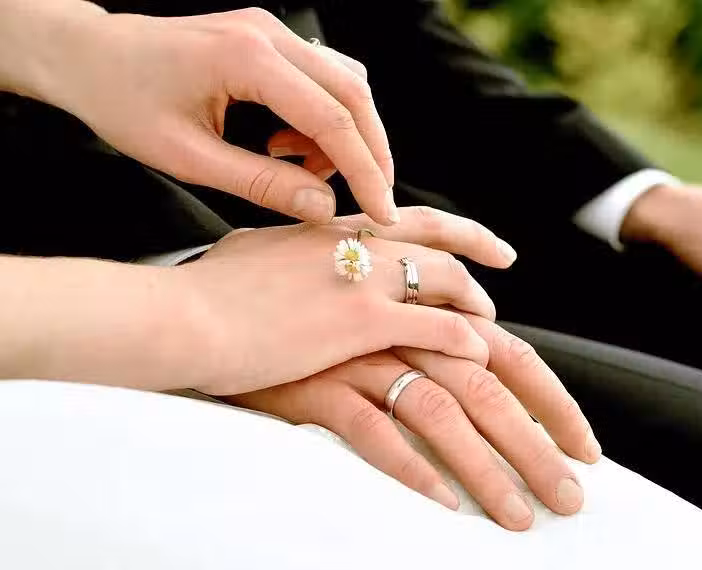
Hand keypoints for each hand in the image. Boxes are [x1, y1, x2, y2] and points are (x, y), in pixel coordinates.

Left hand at [33, 7, 395, 223]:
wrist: (86, 54)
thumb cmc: (121, 102)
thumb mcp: (187, 158)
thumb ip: (260, 183)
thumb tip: (322, 209)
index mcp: (246, 59)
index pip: (332, 119)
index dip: (365, 172)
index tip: (382, 214)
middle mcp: (269, 33)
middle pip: (354, 93)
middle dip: (372, 153)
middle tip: (373, 201)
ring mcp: (271, 29)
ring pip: (345, 82)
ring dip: (347, 134)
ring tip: (304, 172)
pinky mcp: (268, 37)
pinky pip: (322, 76)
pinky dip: (324, 117)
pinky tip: (288, 145)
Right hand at [176, 207, 516, 395]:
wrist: (179, 315)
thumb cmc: (202, 294)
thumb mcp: (251, 254)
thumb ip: (283, 250)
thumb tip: (281, 248)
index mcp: (332, 230)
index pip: (408, 218)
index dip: (453, 228)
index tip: (483, 240)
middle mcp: (356, 246)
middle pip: (439, 244)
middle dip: (480, 254)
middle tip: (506, 264)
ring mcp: (362, 281)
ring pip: (447, 286)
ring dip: (476, 310)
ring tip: (491, 334)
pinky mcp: (360, 323)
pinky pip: (436, 332)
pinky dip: (465, 347)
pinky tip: (479, 361)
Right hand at [225, 316, 600, 530]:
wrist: (195, 303)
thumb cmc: (266, 295)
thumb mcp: (348, 285)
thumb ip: (399, 304)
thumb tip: (450, 336)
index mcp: (417, 294)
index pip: (506, 345)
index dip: (549, 393)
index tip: (580, 438)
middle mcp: (401, 313)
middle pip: (493, 384)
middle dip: (540, 442)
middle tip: (572, 492)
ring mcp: (364, 344)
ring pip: (447, 412)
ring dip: (489, 470)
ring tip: (519, 517)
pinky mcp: (325, 376)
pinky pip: (381, 431)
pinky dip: (415, 470)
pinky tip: (443, 506)